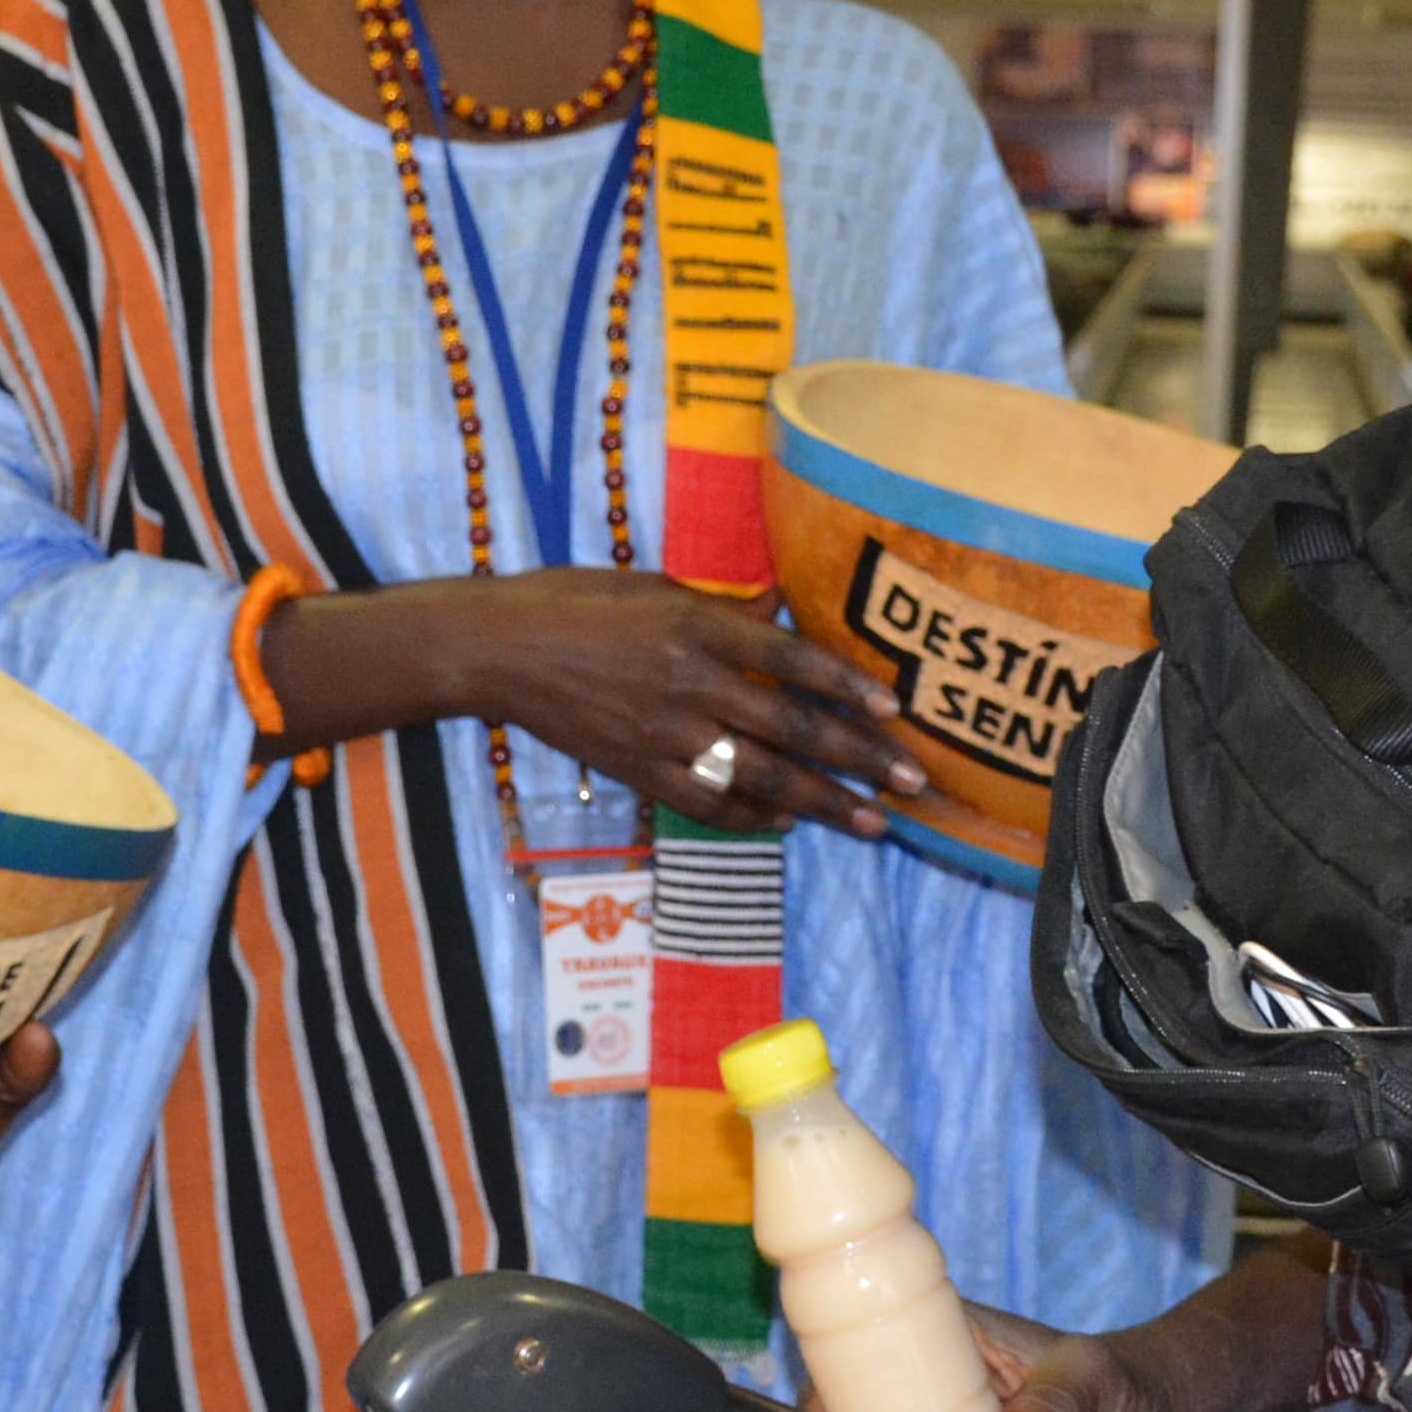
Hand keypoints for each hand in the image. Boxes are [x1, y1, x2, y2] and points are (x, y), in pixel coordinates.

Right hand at [283, 568, 921, 836]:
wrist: (497, 648)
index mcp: (696, 624)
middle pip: (790, 729)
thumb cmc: (576, 602)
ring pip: (760, 777)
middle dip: (859, 759)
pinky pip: (708, 803)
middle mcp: (688, 682)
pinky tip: (790, 824)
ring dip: (825, 803)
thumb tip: (783, 612)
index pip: (791, 660)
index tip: (896, 709)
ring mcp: (663, 732)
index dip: (847, 687)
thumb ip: (722, 609)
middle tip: (913, 782)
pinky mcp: (639, 768)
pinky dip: (754, 817)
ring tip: (875, 822)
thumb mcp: (654, 587)